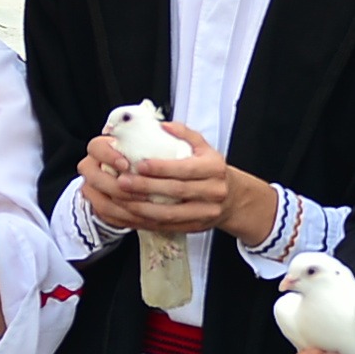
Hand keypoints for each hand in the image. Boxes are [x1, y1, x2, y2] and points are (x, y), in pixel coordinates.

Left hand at [78, 119, 231, 236]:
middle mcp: (213, 191)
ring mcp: (205, 212)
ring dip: (142, 207)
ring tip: (122, 198)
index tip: (140, 164)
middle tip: (122, 181)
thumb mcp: (205, 147)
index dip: (161, 168)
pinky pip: (167, 226)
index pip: (186, 169)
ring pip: (170, 213)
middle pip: (176, 191)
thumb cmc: (211, 170)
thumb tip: (162, 126)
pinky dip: (147, 220)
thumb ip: (185, 134)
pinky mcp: (195, 227)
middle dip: (146, 187)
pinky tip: (130, 212)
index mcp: (214, 168)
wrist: (232, 199)